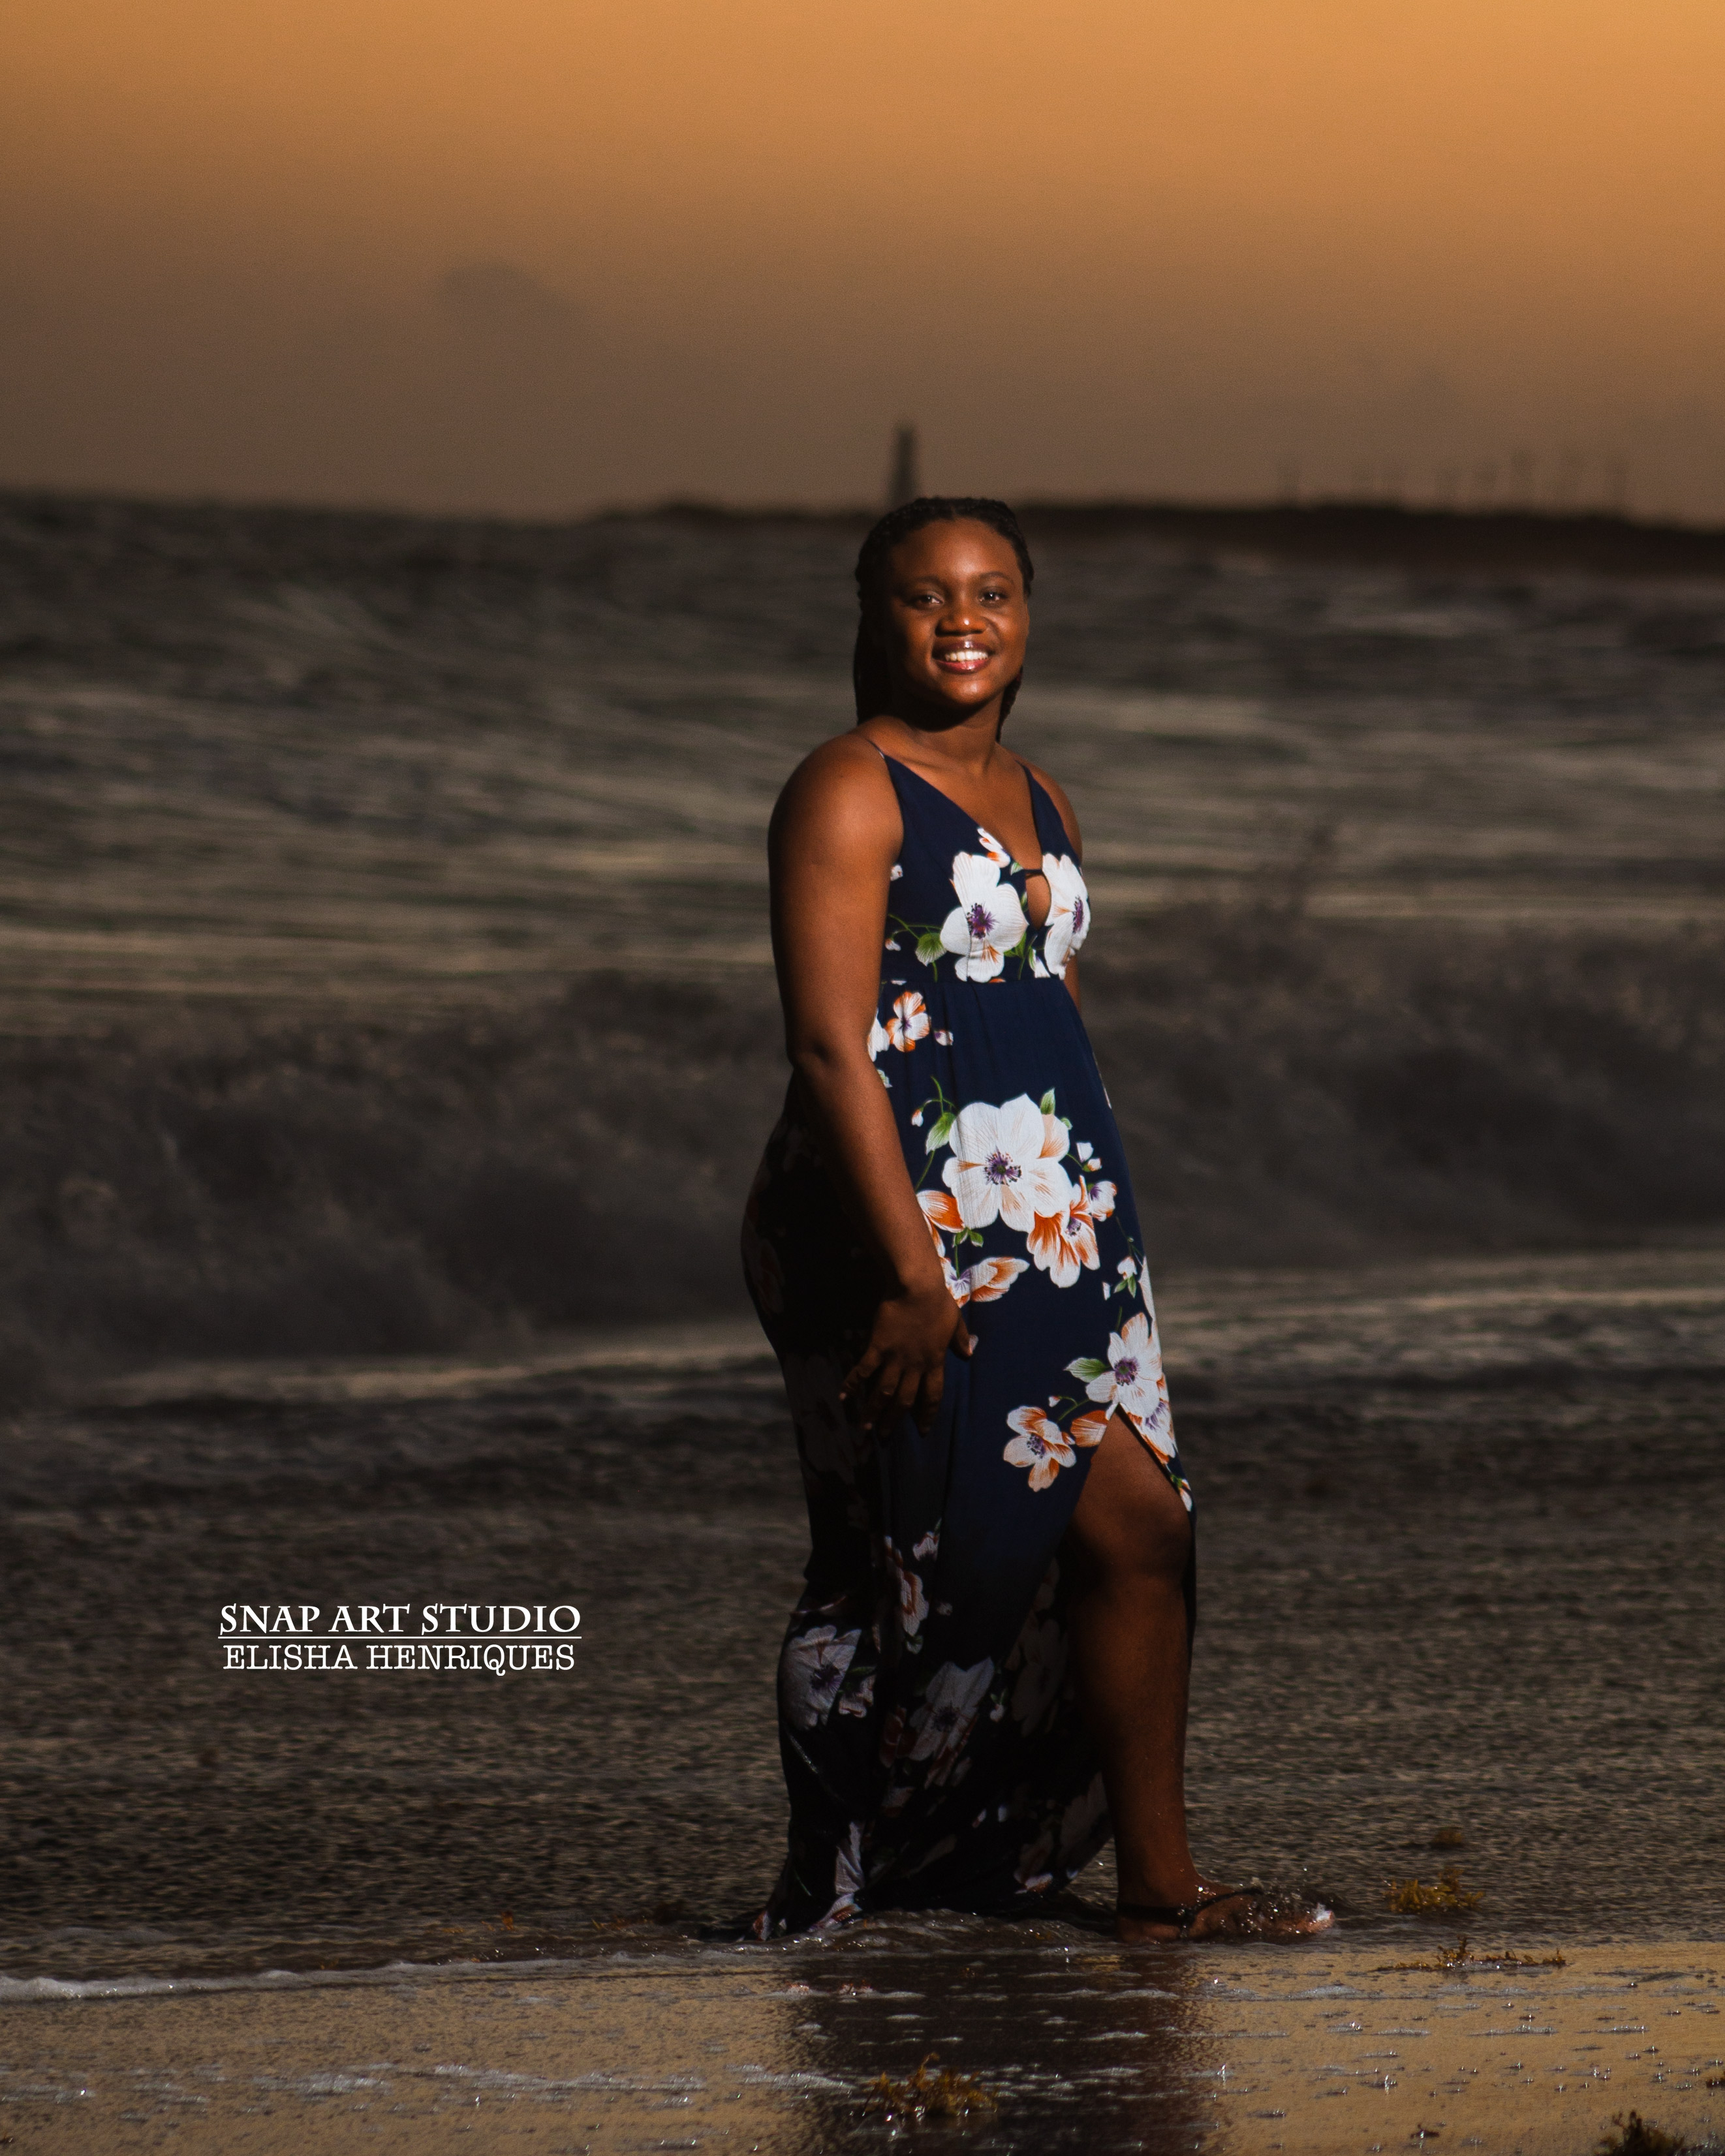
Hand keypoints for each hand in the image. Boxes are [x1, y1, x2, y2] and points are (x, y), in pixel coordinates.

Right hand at [841, 1280, 973, 1435]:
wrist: (917, 1287)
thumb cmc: (937, 1302)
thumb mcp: (954, 1321)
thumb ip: (960, 1340)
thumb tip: (967, 1355)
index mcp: (935, 1361)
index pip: (932, 1395)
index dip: (927, 1414)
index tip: (922, 1430)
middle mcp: (915, 1365)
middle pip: (905, 1400)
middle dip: (895, 1420)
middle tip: (885, 1436)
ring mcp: (895, 1358)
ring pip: (884, 1392)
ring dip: (874, 1410)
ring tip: (865, 1426)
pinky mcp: (878, 1347)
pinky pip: (864, 1370)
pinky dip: (853, 1384)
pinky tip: (843, 1396)